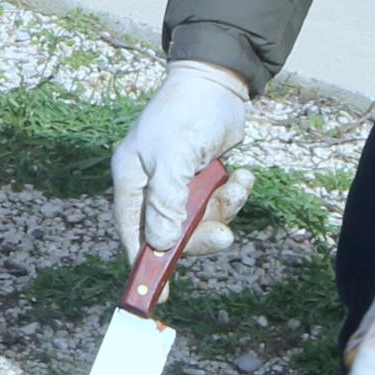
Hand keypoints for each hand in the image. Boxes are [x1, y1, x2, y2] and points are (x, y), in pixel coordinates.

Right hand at [110, 60, 253, 257]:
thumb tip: (160, 243)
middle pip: (171, 233)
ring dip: (223, 208)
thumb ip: (166, 200)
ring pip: (200, 220)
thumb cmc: (188, 113)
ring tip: (238, 184)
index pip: (132, 230)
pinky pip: (219, 203)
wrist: (219, 81)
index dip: (144, 263)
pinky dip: (234, 193)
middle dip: (199, 235)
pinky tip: (242, 174)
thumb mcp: (174, 156)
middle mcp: (153, 185)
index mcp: (132, 179)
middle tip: (223, 235)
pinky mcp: (204, 179)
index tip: (159, 294)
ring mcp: (180, 184)